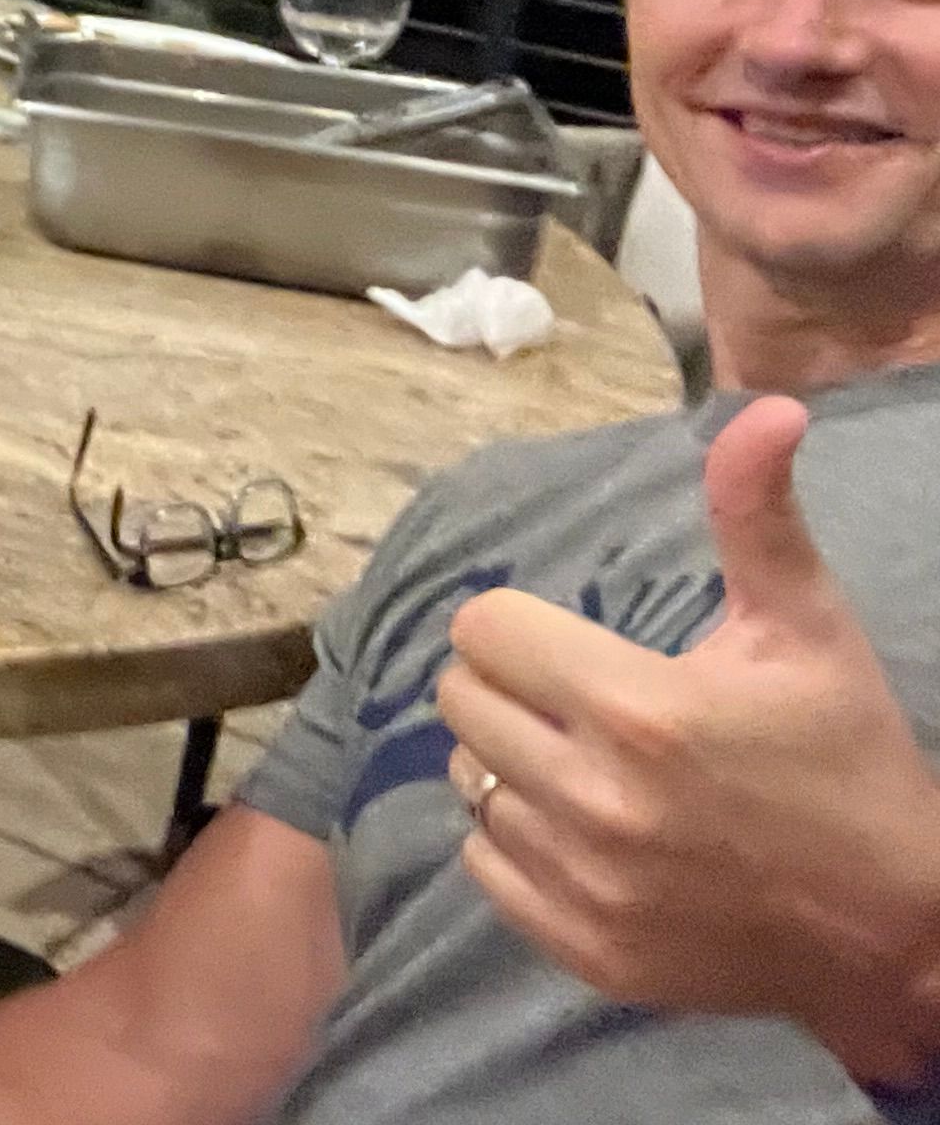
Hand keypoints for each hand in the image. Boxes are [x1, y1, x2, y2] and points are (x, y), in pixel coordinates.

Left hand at [438, 397, 939, 1081]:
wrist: (897, 932)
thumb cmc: (849, 761)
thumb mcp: (808, 629)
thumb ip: (757, 516)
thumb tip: (767, 410)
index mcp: (637, 709)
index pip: (482, 628)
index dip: (522, 624)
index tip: (573, 642)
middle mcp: (597, 800)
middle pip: (461, 699)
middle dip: (511, 687)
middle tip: (580, 701)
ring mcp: (586, 884)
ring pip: (468, 782)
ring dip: (513, 766)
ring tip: (591, 767)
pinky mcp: (583, 948)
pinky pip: (483, 864)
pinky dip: (516, 844)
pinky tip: (585, 833)